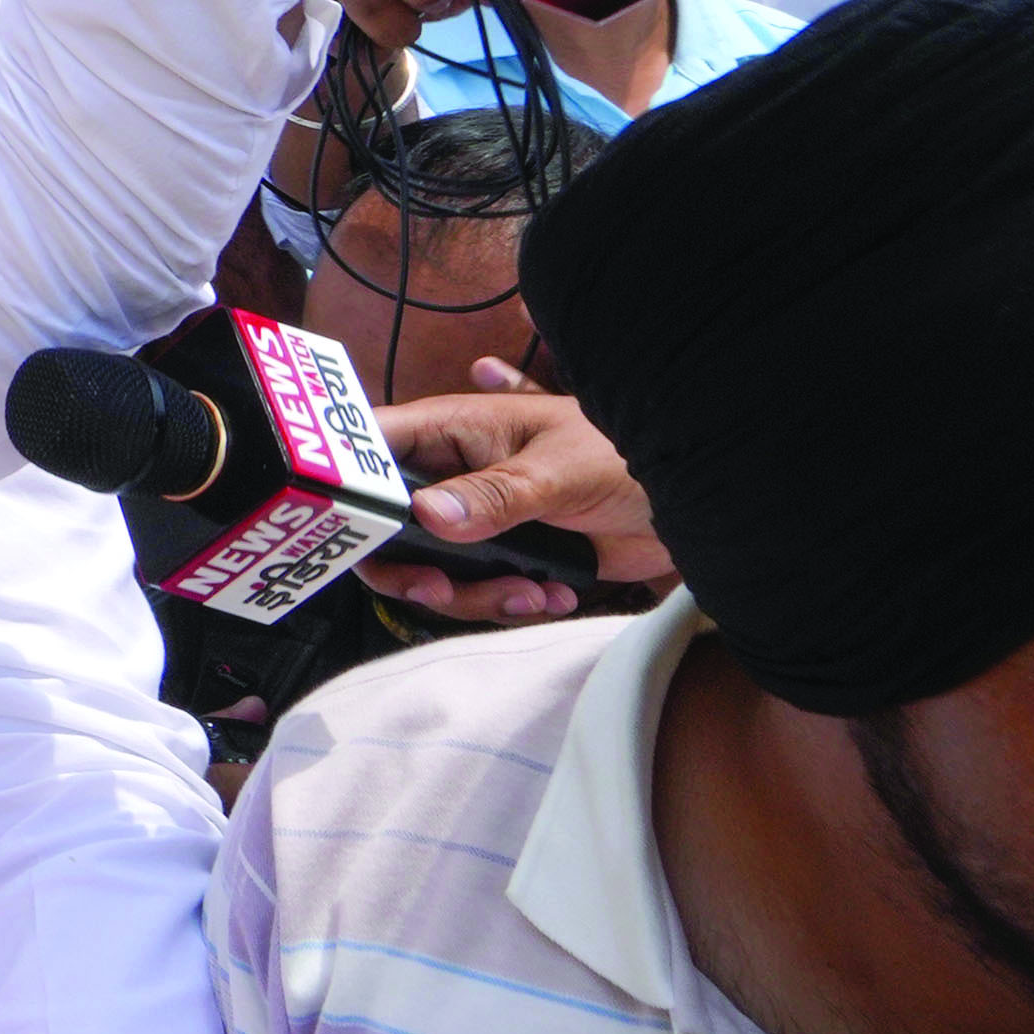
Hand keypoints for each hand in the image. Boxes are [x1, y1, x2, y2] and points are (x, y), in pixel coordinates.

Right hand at [361, 359, 675, 622]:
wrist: (690, 503)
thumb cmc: (625, 454)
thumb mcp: (558, 472)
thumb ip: (495, 494)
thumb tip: (428, 515)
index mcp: (453, 430)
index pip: (368, 445)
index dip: (343, 482)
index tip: (346, 528)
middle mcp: (452, 475)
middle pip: (386, 525)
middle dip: (409, 568)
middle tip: (439, 589)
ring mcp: (476, 519)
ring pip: (430, 570)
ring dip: (472, 595)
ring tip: (532, 592)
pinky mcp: (505, 557)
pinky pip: (477, 592)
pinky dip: (509, 603)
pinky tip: (557, 593)